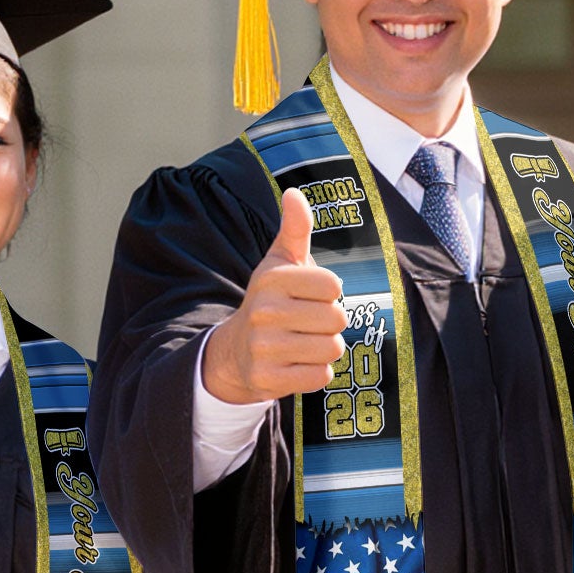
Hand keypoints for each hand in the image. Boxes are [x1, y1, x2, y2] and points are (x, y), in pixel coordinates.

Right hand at [199, 187, 348, 404]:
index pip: (333, 285)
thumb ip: (295, 229)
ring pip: (332, 349)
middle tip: (308, 323)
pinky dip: (316, 373)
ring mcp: (264, 348)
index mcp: (273, 279)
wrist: (236, 351)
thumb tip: (294, 193)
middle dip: (330, 323)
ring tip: (303, 342)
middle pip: (337, 319)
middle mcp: (265, 311)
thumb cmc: (270, 301)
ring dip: (325, 348)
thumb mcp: (280, 263)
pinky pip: (320, 377)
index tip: (309, 295)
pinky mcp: (268, 379)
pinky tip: (297, 363)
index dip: (329, 293)